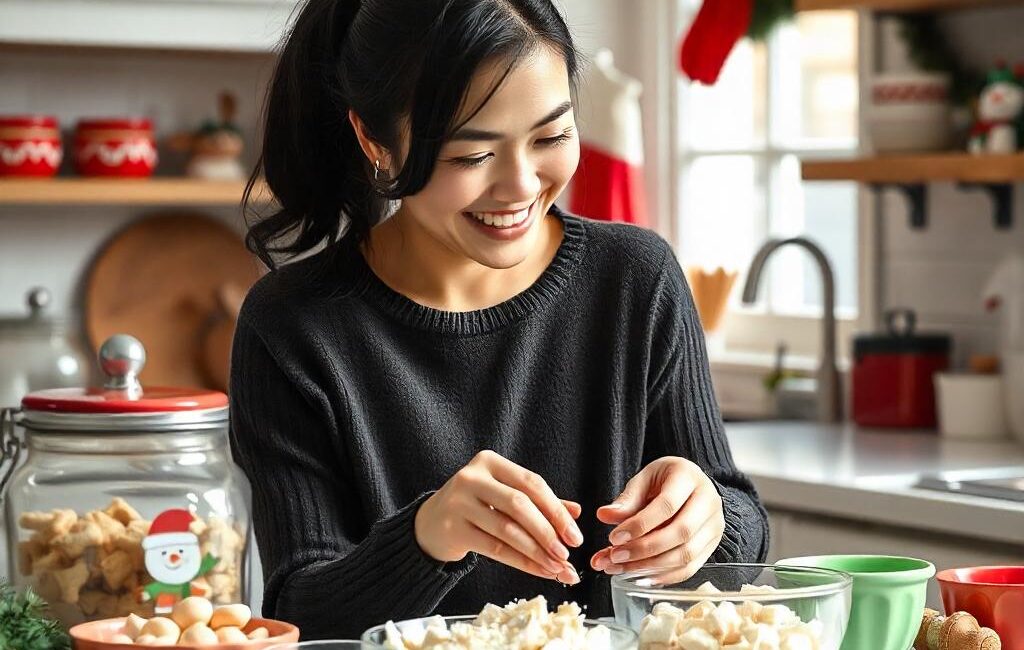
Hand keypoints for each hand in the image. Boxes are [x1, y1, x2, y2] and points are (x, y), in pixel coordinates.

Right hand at [415, 450, 583, 583]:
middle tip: (567, 553)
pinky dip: (521, 562)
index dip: (556, 509)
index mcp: (489, 462)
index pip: (531, 483)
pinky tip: (538, 570)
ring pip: (507, 530)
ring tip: (557, 567)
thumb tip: (576, 512)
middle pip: (519, 505)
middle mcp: (472, 478)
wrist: (430, 523)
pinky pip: (494, 548)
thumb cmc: (474, 506)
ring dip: (537, 552)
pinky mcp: (452, 529)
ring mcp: (459, 503)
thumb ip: (538, 501)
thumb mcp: (504, 495)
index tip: (575, 534)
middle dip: (548, 531)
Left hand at [590, 456, 723, 583]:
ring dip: (651, 567)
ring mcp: (714, 525)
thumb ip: (627, 499)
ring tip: (621, 569)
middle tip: (616, 556)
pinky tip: (641, 576)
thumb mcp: (645, 480)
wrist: (691, 484)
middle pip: (681, 533)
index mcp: (689, 477)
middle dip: (644, 549)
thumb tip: (604, 515)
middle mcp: (708, 501)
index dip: (640, 525)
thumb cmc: (666, 480)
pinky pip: (690, 567)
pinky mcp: (712, 545)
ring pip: (686, 555)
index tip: (615, 537)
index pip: (667, 505)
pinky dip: (664, 576)